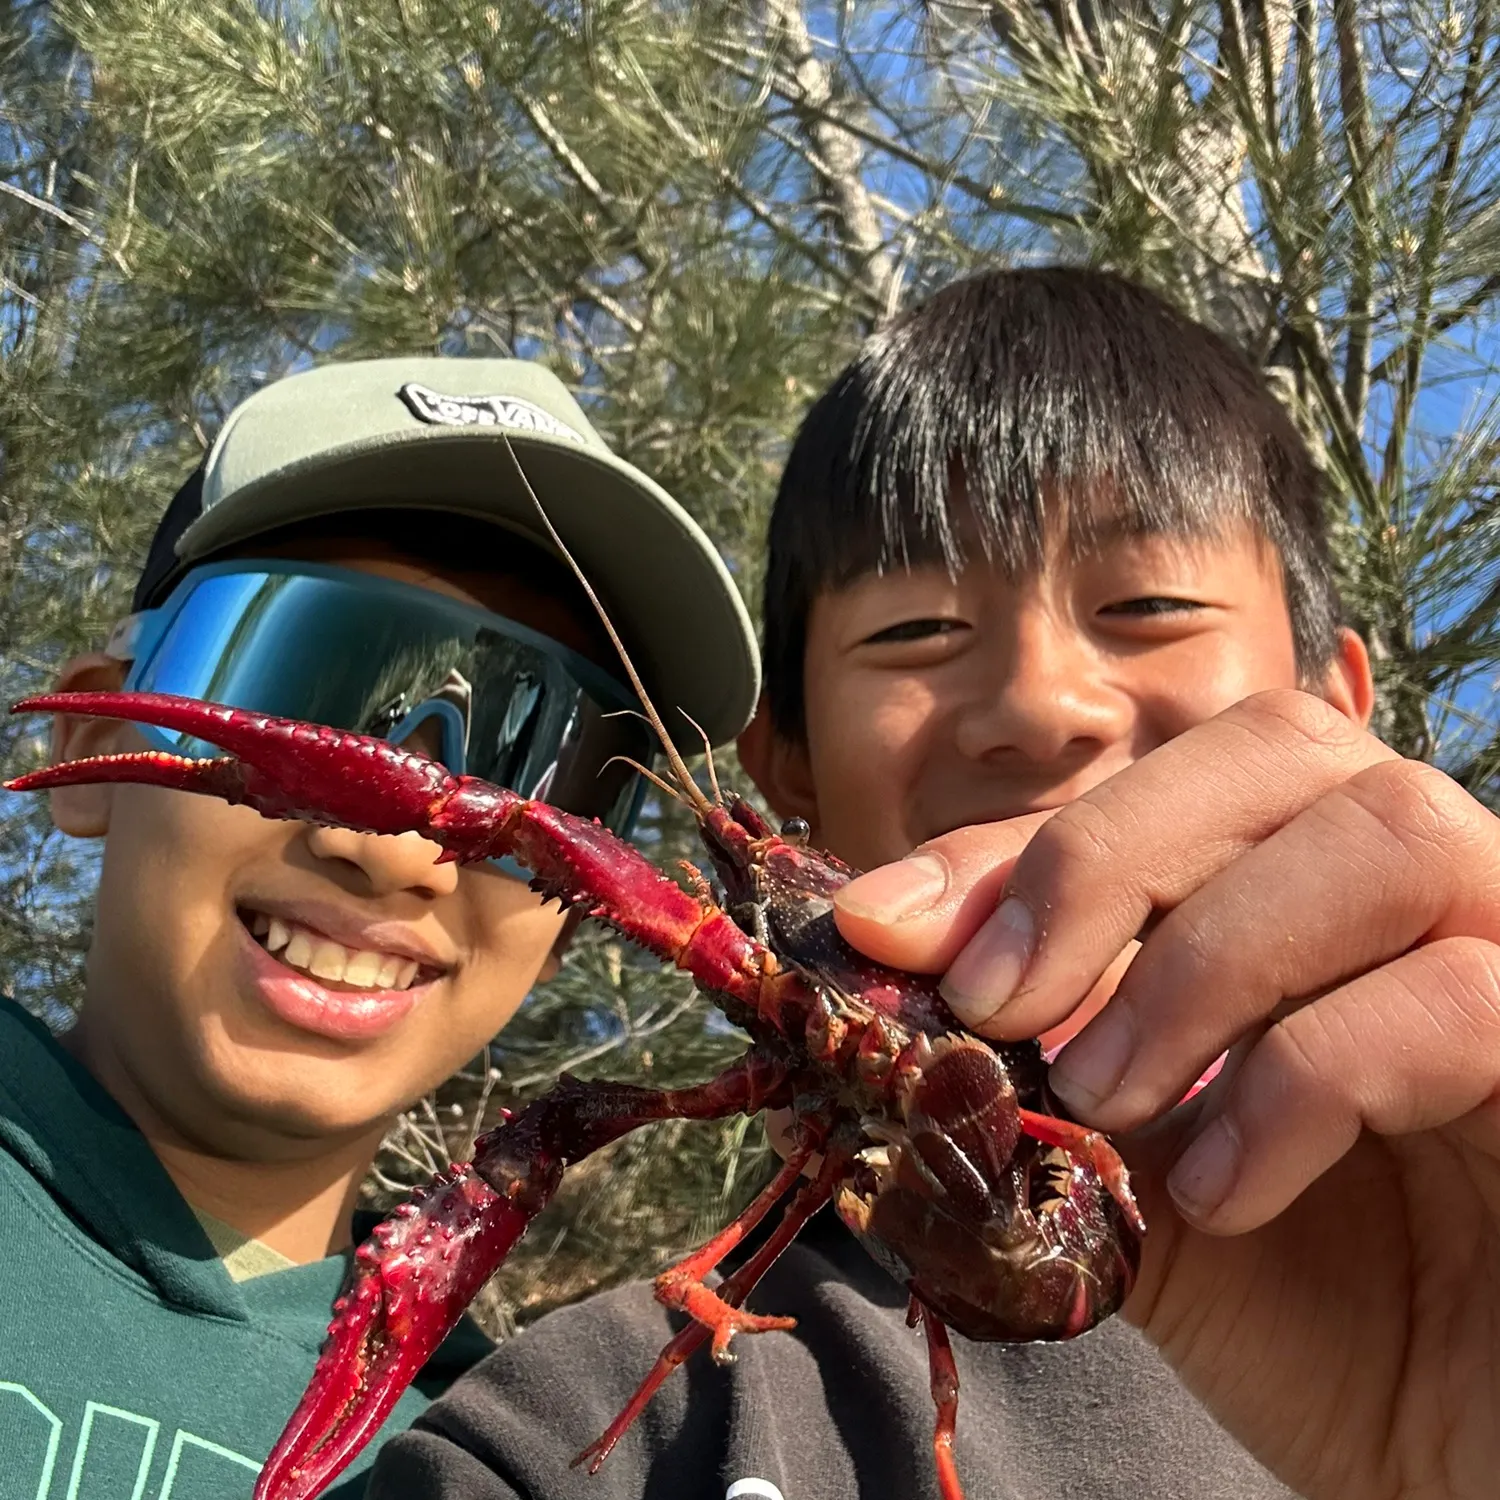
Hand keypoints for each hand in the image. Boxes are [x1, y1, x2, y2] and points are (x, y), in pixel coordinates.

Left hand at [834, 690, 1499, 1499]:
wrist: (1461, 1458)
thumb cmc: (1310, 1310)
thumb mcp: (1128, 1178)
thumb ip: (1027, 1076)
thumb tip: (861, 983)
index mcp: (1311, 889)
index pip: (1164, 784)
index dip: (1014, 843)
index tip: (883, 927)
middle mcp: (1430, 891)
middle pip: (1283, 745)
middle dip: (1104, 860)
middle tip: (998, 1002)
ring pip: (1388, 832)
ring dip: (1206, 959)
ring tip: (1111, 1094)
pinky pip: (1468, 995)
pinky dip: (1309, 1077)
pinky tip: (1227, 1190)